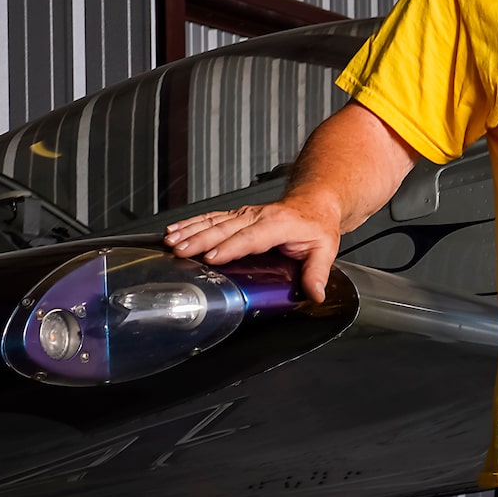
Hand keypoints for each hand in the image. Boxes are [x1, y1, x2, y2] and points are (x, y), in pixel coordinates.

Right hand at [165, 196, 346, 300]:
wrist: (313, 203)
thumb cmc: (316, 225)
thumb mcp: (325, 249)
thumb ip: (317, 273)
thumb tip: (315, 294)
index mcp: (278, 224)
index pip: (250, 237)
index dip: (230, 247)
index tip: (213, 258)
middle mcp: (258, 216)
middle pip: (224, 228)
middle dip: (200, 239)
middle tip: (181, 250)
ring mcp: (245, 215)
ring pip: (214, 221)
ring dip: (191, 230)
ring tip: (172, 240)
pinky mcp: (236, 216)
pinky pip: (211, 218)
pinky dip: (191, 223)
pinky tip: (175, 230)